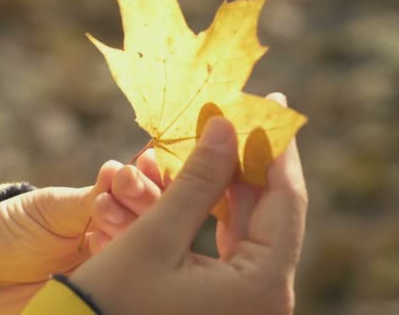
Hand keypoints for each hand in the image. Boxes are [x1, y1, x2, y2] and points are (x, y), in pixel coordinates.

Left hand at [0, 156, 160, 313]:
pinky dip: (115, 256)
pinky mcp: (103, 290)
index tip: (144, 163)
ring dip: (128, 222)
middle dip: (143, 198)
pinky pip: (121, 274)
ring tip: (102, 212)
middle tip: (124, 187)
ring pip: (142, 244)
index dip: (150, 178)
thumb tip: (120, 169)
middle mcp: (120, 236)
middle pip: (154, 219)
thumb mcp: (54, 206)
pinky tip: (97, 241)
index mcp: (112, 208)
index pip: (146, 192)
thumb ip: (92, 195)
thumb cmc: (17, 229)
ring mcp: (114, 265)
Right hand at [70, 93, 307, 314]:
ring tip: (225, 136)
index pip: (286, 201)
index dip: (277, 148)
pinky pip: (236, 242)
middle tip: (243, 113)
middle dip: (253, 159)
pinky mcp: (229, 298)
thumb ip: (198, 179)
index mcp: (260, 287)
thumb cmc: (112, 301)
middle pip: (273, 211)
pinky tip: (211, 177)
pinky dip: (222, 208)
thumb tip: (227, 124)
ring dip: (236, 181)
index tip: (272, 103)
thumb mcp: (155, 235)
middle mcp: (266, 298)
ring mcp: (248, 300)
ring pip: (253, 224)